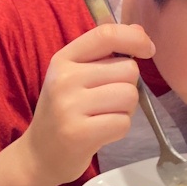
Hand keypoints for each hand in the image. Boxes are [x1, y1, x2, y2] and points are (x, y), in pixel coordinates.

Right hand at [21, 23, 154, 185]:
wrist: (39, 154)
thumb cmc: (64, 113)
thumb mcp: (75, 77)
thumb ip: (105, 53)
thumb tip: (139, 31)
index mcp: (63, 59)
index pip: (106, 34)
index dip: (135, 38)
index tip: (148, 50)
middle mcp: (64, 79)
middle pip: (127, 70)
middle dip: (127, 87)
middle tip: (107, 102)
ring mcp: (69, 106)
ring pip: (129, 96)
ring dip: (126, 110)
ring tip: (104, 117)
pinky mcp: (79, 133)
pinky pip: (123, 122)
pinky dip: (119, 129)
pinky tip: (101, 133)